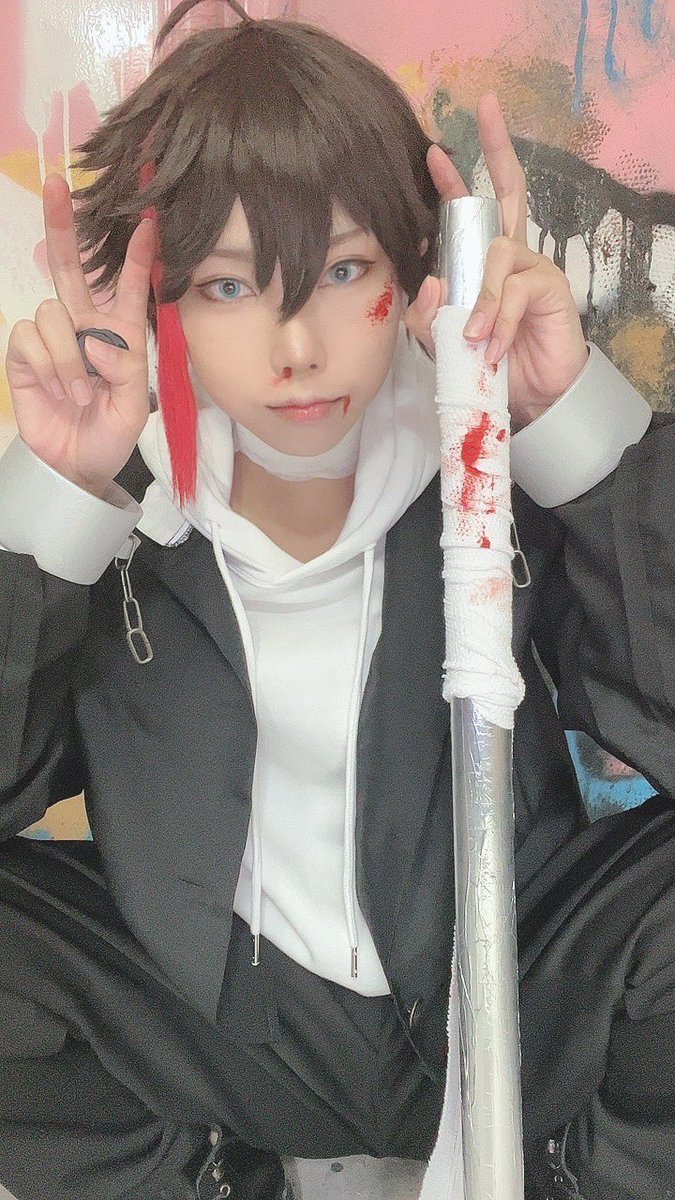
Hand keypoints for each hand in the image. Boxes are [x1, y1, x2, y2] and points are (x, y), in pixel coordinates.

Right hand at [4, 175, 154, 495]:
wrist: (76, 464)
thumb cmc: (110, 434)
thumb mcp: (133, 408)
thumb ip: (124, 371)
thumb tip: (95, 339)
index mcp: (120, 334)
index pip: (127, 287)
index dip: (136, 256)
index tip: (148, 221)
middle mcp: (84, 326)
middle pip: (70, 267)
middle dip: (63, 225)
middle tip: (57, 184)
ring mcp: (52, 338)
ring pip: (53, 313)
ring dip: (70, 358)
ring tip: (80, 394)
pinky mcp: (25, 353)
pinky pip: (31, 337)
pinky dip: (49, 365)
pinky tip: (58, 390)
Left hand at [404, 93, 588, 428]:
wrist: (530, 398)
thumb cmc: (490, 363)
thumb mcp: (444, 341)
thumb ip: (428, 314)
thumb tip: (427, 281)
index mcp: (484, 261)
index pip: (470, 211)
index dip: (454, 180)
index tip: (432, 151)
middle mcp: (512, 255)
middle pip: (509, 190)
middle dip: (496, 149)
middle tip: (486, 108)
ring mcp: (533, 267)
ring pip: (496, 257)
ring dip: (479, 299)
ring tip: (472, 337)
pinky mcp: (550, 288)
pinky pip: (514, 290)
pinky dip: (497, 319)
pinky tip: (492, 345)